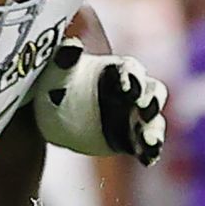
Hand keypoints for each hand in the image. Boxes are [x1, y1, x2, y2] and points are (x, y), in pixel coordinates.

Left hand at [32, 39, 166, 165]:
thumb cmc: (55, 84)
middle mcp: (133, 91)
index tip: (124, 88)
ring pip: (154, 121)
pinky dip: (150, 151)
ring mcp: (134, 116)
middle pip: (154, 92)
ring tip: (148, 142)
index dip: (131, 77)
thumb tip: (73, 45)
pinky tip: (147, 160)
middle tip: (144, 109)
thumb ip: (65, 58)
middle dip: (152, 100)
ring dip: (155, 130)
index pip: (132, 69)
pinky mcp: (131, 138)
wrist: (49, 115)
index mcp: (117, 70)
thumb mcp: (56, 71)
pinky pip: (146, 145)